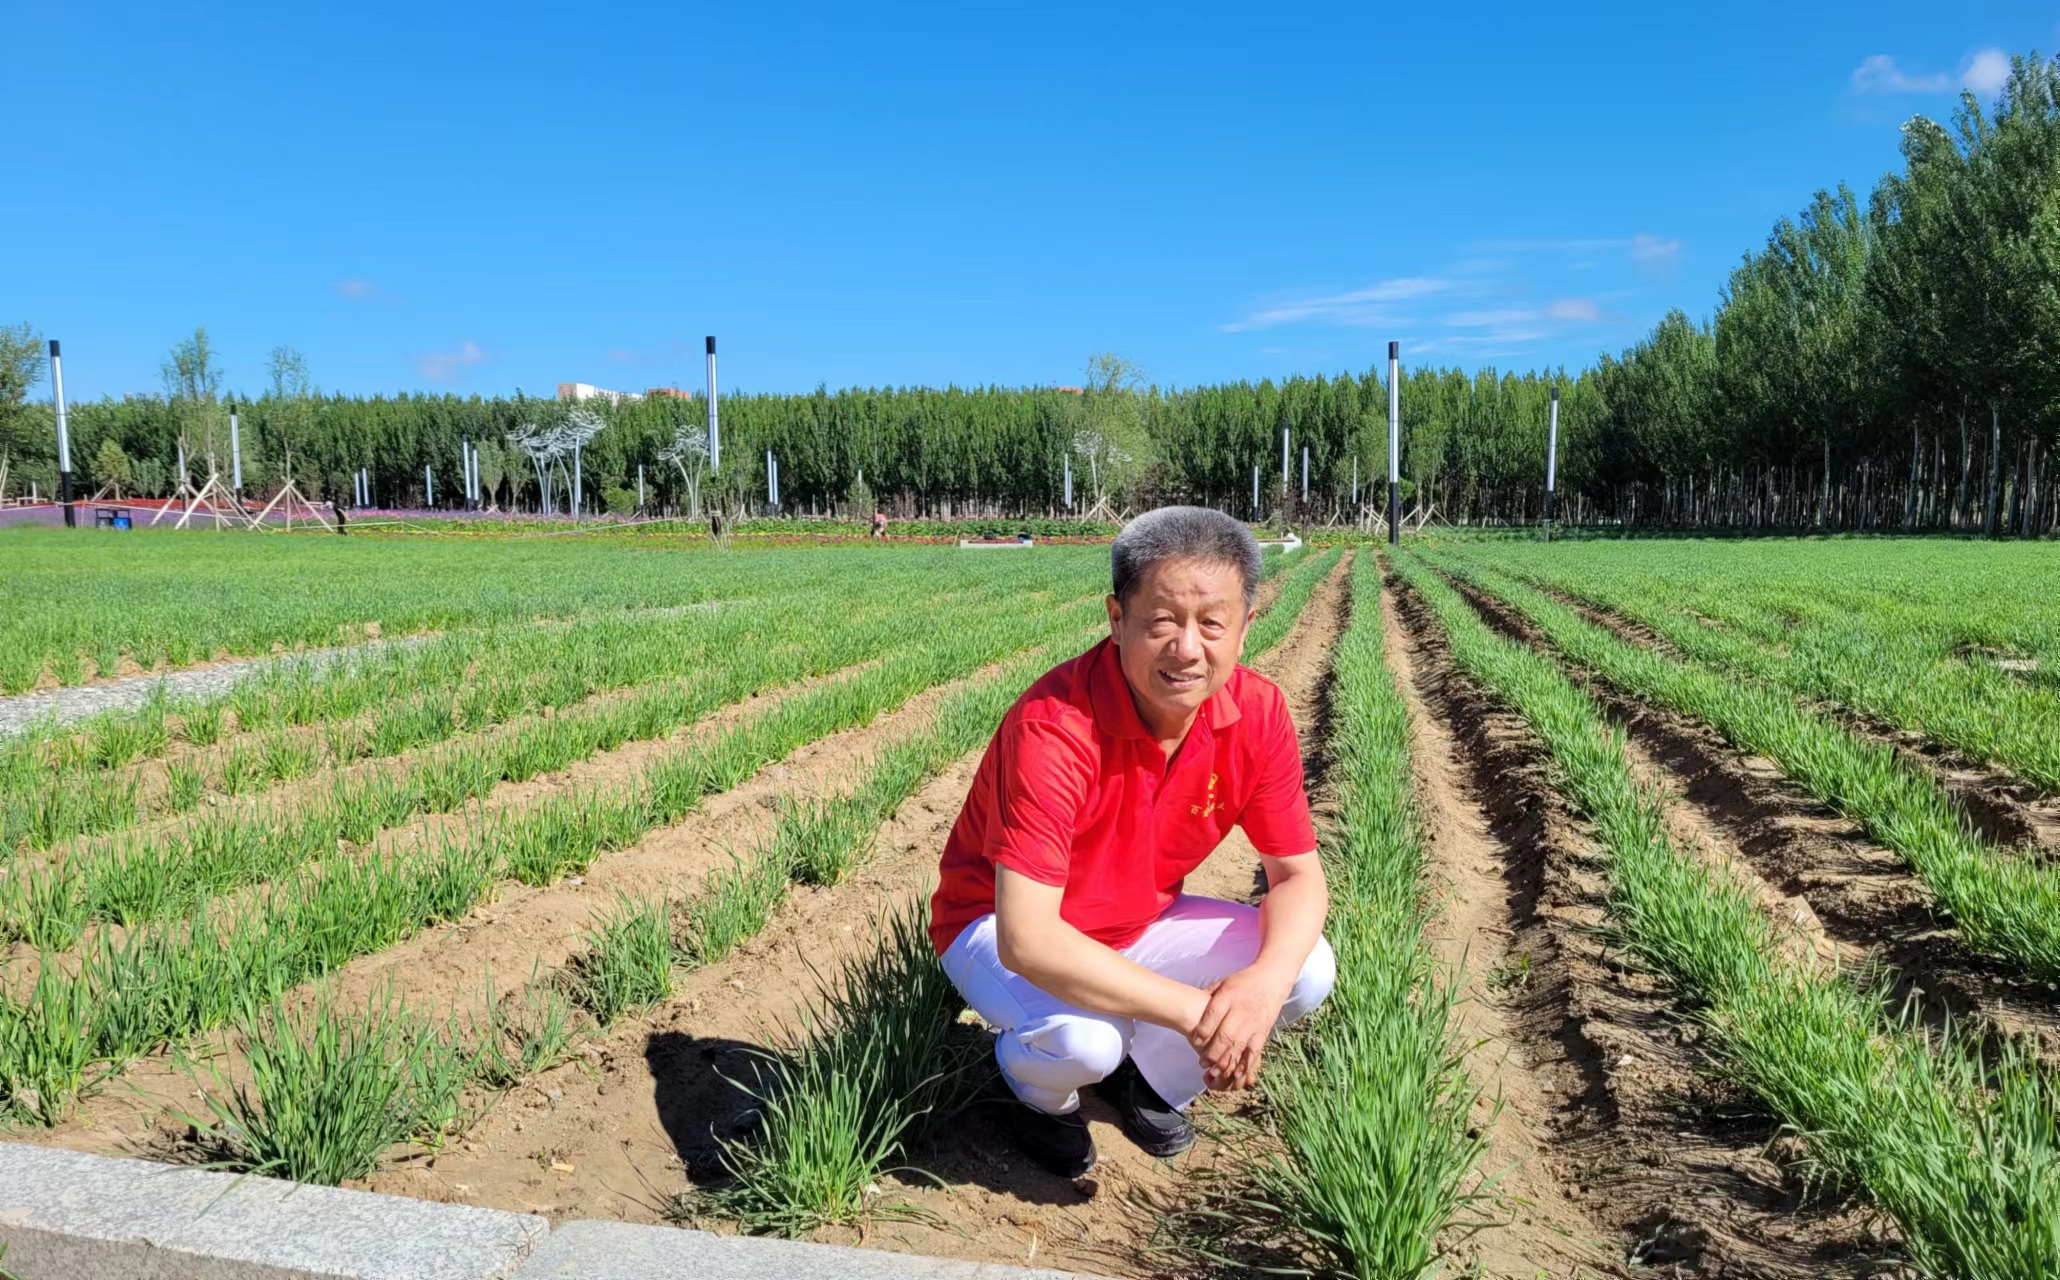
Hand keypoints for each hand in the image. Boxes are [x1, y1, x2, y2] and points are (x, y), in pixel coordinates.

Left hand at [1187, 965, 1293, 1090]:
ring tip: (1214, 1072)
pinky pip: (1254, 1051)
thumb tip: (1189, 1008)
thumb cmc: (1243, 982)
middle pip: (1226, 1035)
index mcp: (1229, 996)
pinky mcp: (1263, 1032)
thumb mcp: (1223, 983)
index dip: (1203, 1030)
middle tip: (1202, 1063)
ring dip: (1226, 1062)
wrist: (1272, 979)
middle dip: (1213, 1052)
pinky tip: (1236, 1074)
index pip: (1214, 1014)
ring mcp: (1254, 1023)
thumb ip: (1208, 997)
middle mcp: (1241, 1010)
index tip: (1194, 1041)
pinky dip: (1245, 1064)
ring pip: (1239, 1046)